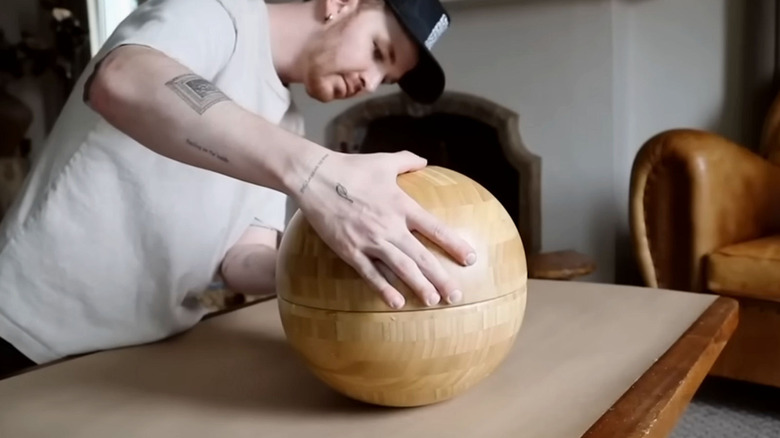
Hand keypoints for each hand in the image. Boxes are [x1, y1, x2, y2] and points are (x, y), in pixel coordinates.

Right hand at [293, 150, 475, 308]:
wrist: (314, 176)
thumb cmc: (351, 167)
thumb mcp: (383, 161)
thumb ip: (407, 161)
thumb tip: (425, 160)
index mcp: (401, 204)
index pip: (435, 228)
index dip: (454, 244)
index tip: (471, 259)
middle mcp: (389, 225)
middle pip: (421, 256)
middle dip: (441, 277)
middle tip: (456, 296)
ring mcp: (369, 240)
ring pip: (400, 268)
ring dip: (418, 286)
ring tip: (433, 301)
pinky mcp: (349, 250)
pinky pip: (370, 273)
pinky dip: (384, 288)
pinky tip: (397, 303)